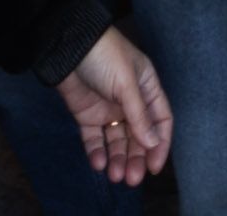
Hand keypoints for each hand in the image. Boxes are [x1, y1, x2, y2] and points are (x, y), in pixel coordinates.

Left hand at [55, 26, 171, 185]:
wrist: (66, 46)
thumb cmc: (104, 56)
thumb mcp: (126, 84)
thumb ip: (139, 115)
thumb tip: (154, 143)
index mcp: (146, 88)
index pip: (160, 121)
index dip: (160, 144)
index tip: (154, 168)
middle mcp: (130, 102)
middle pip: (138, 136)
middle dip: (136, 158)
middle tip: (132, 179)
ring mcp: (108, 109)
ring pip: (117, 141)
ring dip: (118, 158)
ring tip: (115, 175)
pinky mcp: (87, 115)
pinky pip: (95, 138)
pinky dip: (97, 152)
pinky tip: (98, 163)